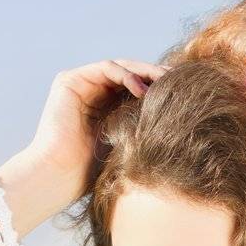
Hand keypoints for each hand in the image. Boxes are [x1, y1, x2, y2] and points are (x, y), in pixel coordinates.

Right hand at [25, 56, 169, 204]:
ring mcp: (81, 85)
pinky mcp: (70, 81)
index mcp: (106, 108)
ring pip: (120, 68)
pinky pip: (105, 68)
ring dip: (145, 72)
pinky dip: (126, 75)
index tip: (184, 93)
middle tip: (180, 80)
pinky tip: (142, 89)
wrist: (61, 177)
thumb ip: (143, 124)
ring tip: (165, 82)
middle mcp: (93, 93)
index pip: (137, 89)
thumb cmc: (92, 172)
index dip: (159, 88)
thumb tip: (178, 114)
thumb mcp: (127, 143)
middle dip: (155, 75)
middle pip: (130, 75)